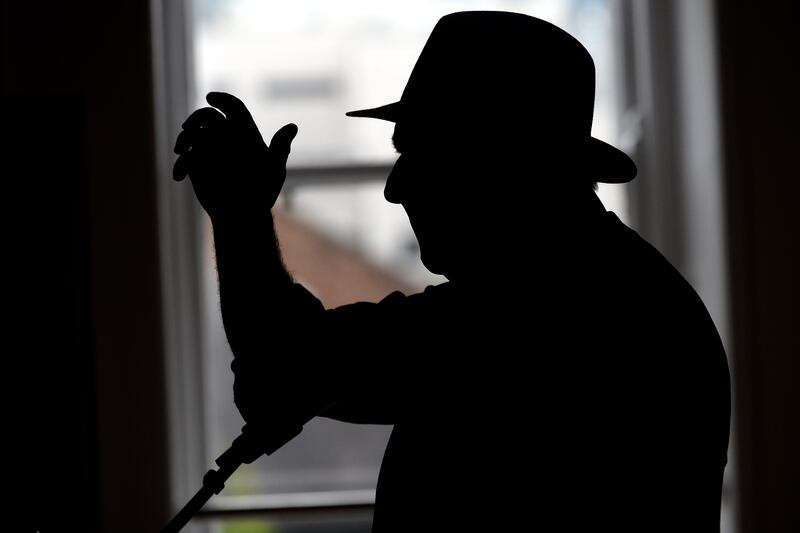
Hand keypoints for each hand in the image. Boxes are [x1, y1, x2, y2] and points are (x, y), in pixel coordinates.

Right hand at [173, 92, 297, 219]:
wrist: (243, 214)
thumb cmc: (262, 192)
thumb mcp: (273, 170)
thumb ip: (280, 147)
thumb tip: (293, 126)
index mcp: (244, 132)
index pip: (233, 108)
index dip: (223, 100)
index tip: (211, 98)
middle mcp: (225, 136)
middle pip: (207, 116)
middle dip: (196, 118)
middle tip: (189, 127)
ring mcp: (208, 148)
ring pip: (192, 133)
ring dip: (184, 138)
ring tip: (181, 151)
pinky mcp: (196, 163)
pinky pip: (185, 157)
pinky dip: (181, 164)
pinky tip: (179, 176)